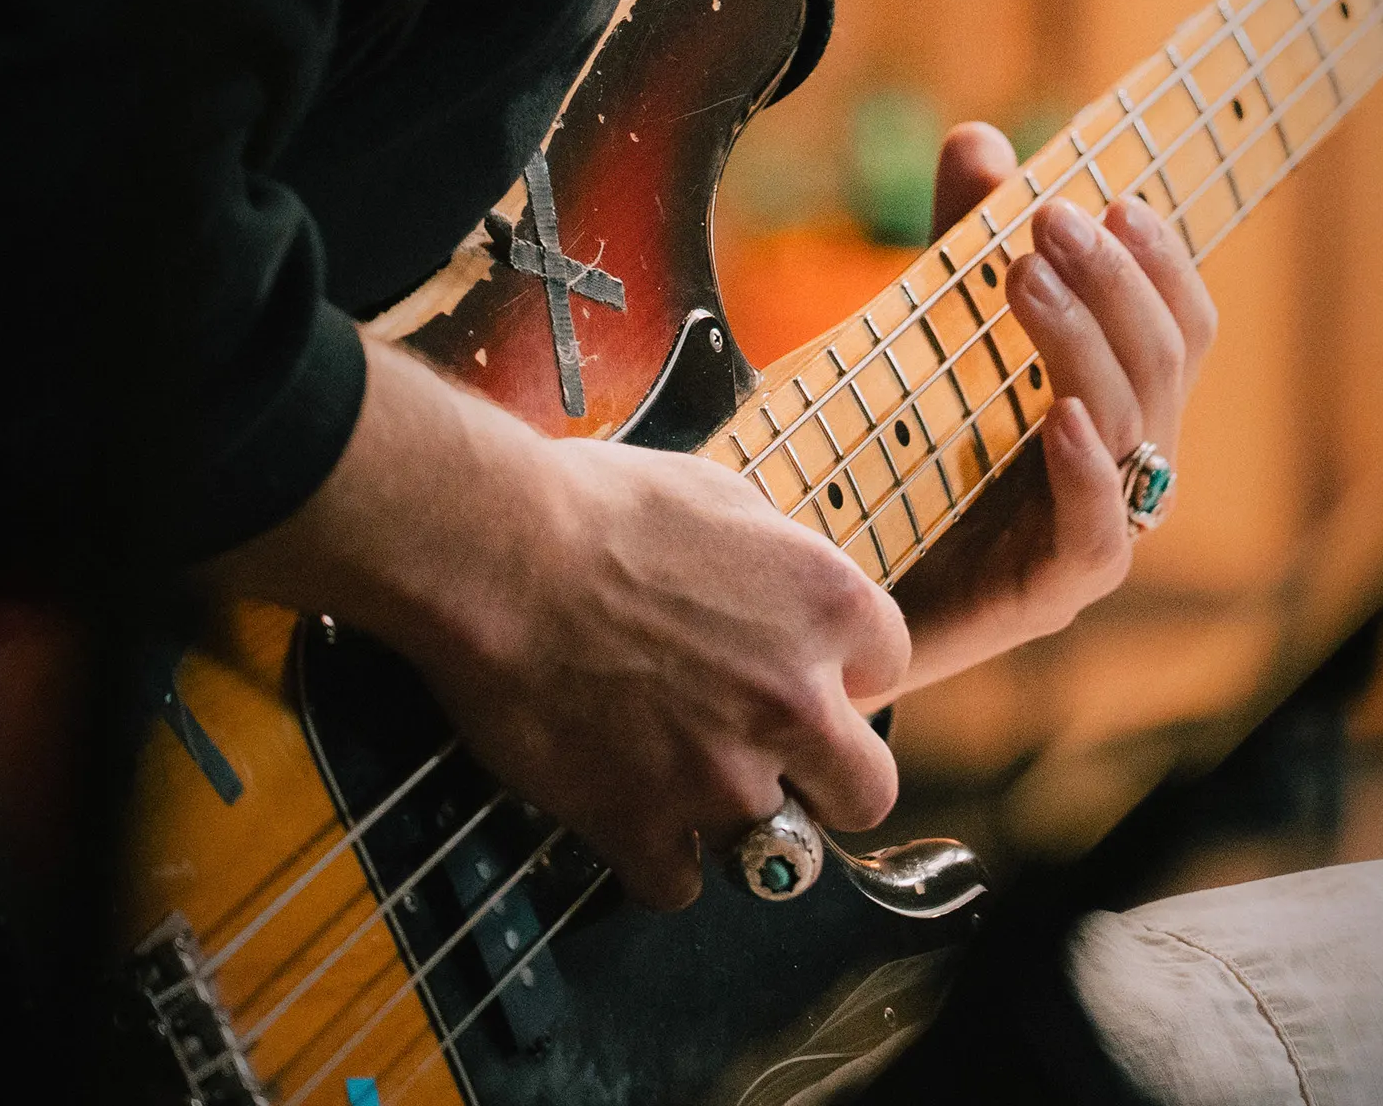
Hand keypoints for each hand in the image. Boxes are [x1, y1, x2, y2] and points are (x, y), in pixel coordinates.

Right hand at [211, 342, 908, 909]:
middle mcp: (795, 702)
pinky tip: (633, 825)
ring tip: (690, 789)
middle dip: (828, 781)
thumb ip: (777, 560)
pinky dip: (658, 863)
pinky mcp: (640, 823)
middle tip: (780, 762)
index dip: (843, 673)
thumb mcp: (719, 496)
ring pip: (777, 852)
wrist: (494, 552)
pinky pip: (678, 885)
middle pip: (866, 792)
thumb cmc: (594, 506)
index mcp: (828, 607)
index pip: (889, 667)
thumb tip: (784, 590)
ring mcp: (720, 776)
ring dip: (738, 825)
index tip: (803, 671)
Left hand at [882, 122, 1217, 698]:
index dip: (1161, 261)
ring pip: (1134, 429)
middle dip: (1116, 281)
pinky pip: (1099, 534)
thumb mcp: (924, 344)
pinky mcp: (1050, 596)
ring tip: (1025, 276)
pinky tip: (1063, 418)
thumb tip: (981, 141)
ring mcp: (1094, 535)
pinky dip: (1090, 472)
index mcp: (1113, 407)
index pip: (1176, 326)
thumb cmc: (893, 473)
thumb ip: (956, 251)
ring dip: (1085, 343)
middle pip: (1163, 363)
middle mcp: (1123, 470)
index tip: (1112, 194)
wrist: (826, 609)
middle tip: (1049, 218)